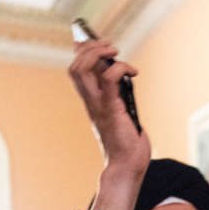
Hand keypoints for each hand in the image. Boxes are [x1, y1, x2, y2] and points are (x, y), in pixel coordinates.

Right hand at [69, 39, 149, 173]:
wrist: (127, 166)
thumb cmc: (128, 145)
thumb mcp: (122, 115)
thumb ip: (119, 98)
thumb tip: (125, 79)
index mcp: (92, 103)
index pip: (78, 72)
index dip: (82, 53)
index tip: (95, 43)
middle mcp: (91, 102)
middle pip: (75, 67)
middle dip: (89, 48)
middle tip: (109, 46)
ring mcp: (98, 106)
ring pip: (82, 70)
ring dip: (97, 53)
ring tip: (114, 51)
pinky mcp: (111, 110)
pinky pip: (109, 81)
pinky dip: (119, 68)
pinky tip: (133, 71)